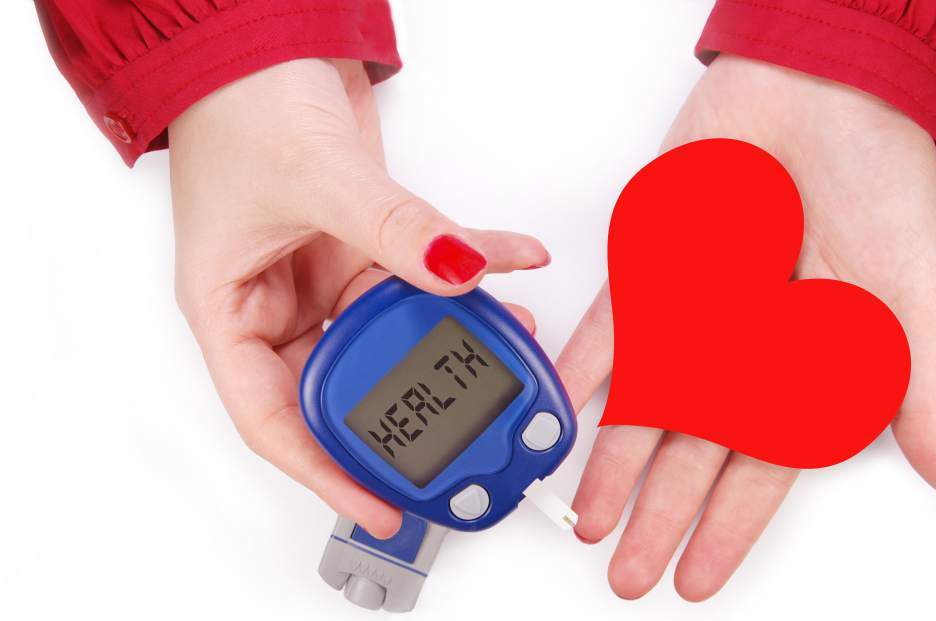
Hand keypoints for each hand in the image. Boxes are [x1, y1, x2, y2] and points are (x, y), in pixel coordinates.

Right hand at [169, 59, 548, 537]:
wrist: (264, 40)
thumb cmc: (239, 104)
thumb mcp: (314, 178)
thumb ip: (392, 231)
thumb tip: (455, 271)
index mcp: (230, 311)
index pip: (270, 417)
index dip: (322, 471)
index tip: (376, 502)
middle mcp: (278, 303)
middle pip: (340, 383)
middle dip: (404, 403)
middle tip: (461, 423)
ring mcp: (325, 275)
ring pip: (393, 330)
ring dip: (450, 334)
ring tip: (504, 339)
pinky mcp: (367, 244)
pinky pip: (423, 269)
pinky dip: (469, 265)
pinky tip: (510, 261)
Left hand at [561, 54, 935, 600]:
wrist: (829, 90)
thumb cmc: (882, 183)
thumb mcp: (915, 297)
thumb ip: (912, 389)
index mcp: (805, 367)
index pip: (761, 470)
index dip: (727, 526)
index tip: (695, 576)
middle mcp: (743, 349)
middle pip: (692, 452)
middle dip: (659, 515)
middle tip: (627, 572)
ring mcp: (694, 311)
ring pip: (645, 403)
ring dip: (614, 461)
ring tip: (589, 517)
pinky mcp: (654, 265)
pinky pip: (614, 326)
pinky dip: (587, 366)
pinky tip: (565, 411)